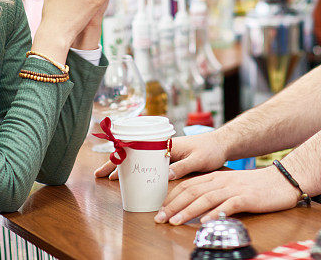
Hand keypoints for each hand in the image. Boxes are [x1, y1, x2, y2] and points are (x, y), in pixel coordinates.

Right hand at [94, 130, 228, 180]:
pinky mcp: (168, 156)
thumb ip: (182, 167)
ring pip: (137, 157)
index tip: (107, 170)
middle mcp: (161, 145)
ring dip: (123, 166)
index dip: (119, 159)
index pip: (136, 149)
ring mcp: (163, 150)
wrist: (222, 144)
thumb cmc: (211, 150)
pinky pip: (146, 161)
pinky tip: (130, 175)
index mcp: (165, 144)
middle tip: (99, 175)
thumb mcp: (199, 160)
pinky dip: (135, 167)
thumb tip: (165, 177)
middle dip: (114, 163)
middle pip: (132, 152)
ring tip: (108, 177)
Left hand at [153, 166, 298, 224]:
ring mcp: (234, 188)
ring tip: (175, 222)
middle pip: (193, 191)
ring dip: (188, 211)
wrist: (281, 181)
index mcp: (216, 177)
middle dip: (174, 205)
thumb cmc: (256, 186)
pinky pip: (228, 206)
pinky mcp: (246, 197)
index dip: (172, 197)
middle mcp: (222, 181)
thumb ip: (214, 192)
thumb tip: (195, 207)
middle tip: (160, 218)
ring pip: (206, 198)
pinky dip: (215, 214)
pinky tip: (205, 222)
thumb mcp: (231, 185)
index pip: (188, 185)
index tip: (160, 210)